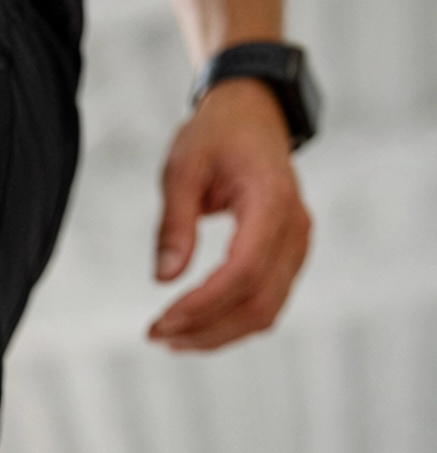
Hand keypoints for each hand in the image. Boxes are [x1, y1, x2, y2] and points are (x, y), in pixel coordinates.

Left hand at [148, 78, 311, 350]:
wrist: (253, 115)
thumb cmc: (216, 135)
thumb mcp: (182, 167)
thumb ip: (174, 222)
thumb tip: (165, 279)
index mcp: (272, 200)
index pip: (243, 271)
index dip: (203, 305)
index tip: (161, 320)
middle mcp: (295, 228)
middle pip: (256, 302)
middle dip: (204, 329)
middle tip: (155, 335)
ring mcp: (297, 246)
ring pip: (264, 313)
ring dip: (216, 335)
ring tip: (169, 338)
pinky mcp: (289, 258)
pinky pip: (266, 305)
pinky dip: (230, 324)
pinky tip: (193, 327)